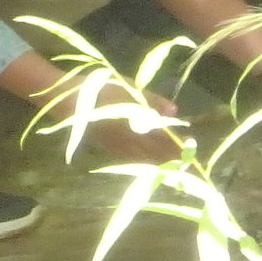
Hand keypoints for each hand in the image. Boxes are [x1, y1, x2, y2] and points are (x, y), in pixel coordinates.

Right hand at [53, 75, 183, 163]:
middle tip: (192, 173)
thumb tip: (175, 112)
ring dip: (162, 166)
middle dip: (174, 162)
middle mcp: (130, 138)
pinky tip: (150, 167)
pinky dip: (144, 164)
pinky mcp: (109, 146)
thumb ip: (152, 100)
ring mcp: (119, 145)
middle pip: (157, 153)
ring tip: (177, 173)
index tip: (193, 154)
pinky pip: (131, 159)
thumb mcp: (128, 87)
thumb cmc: (100, 88)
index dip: (179, 147)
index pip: (164, 138)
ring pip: (145, 159)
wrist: (68, 99)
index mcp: (137, 122)